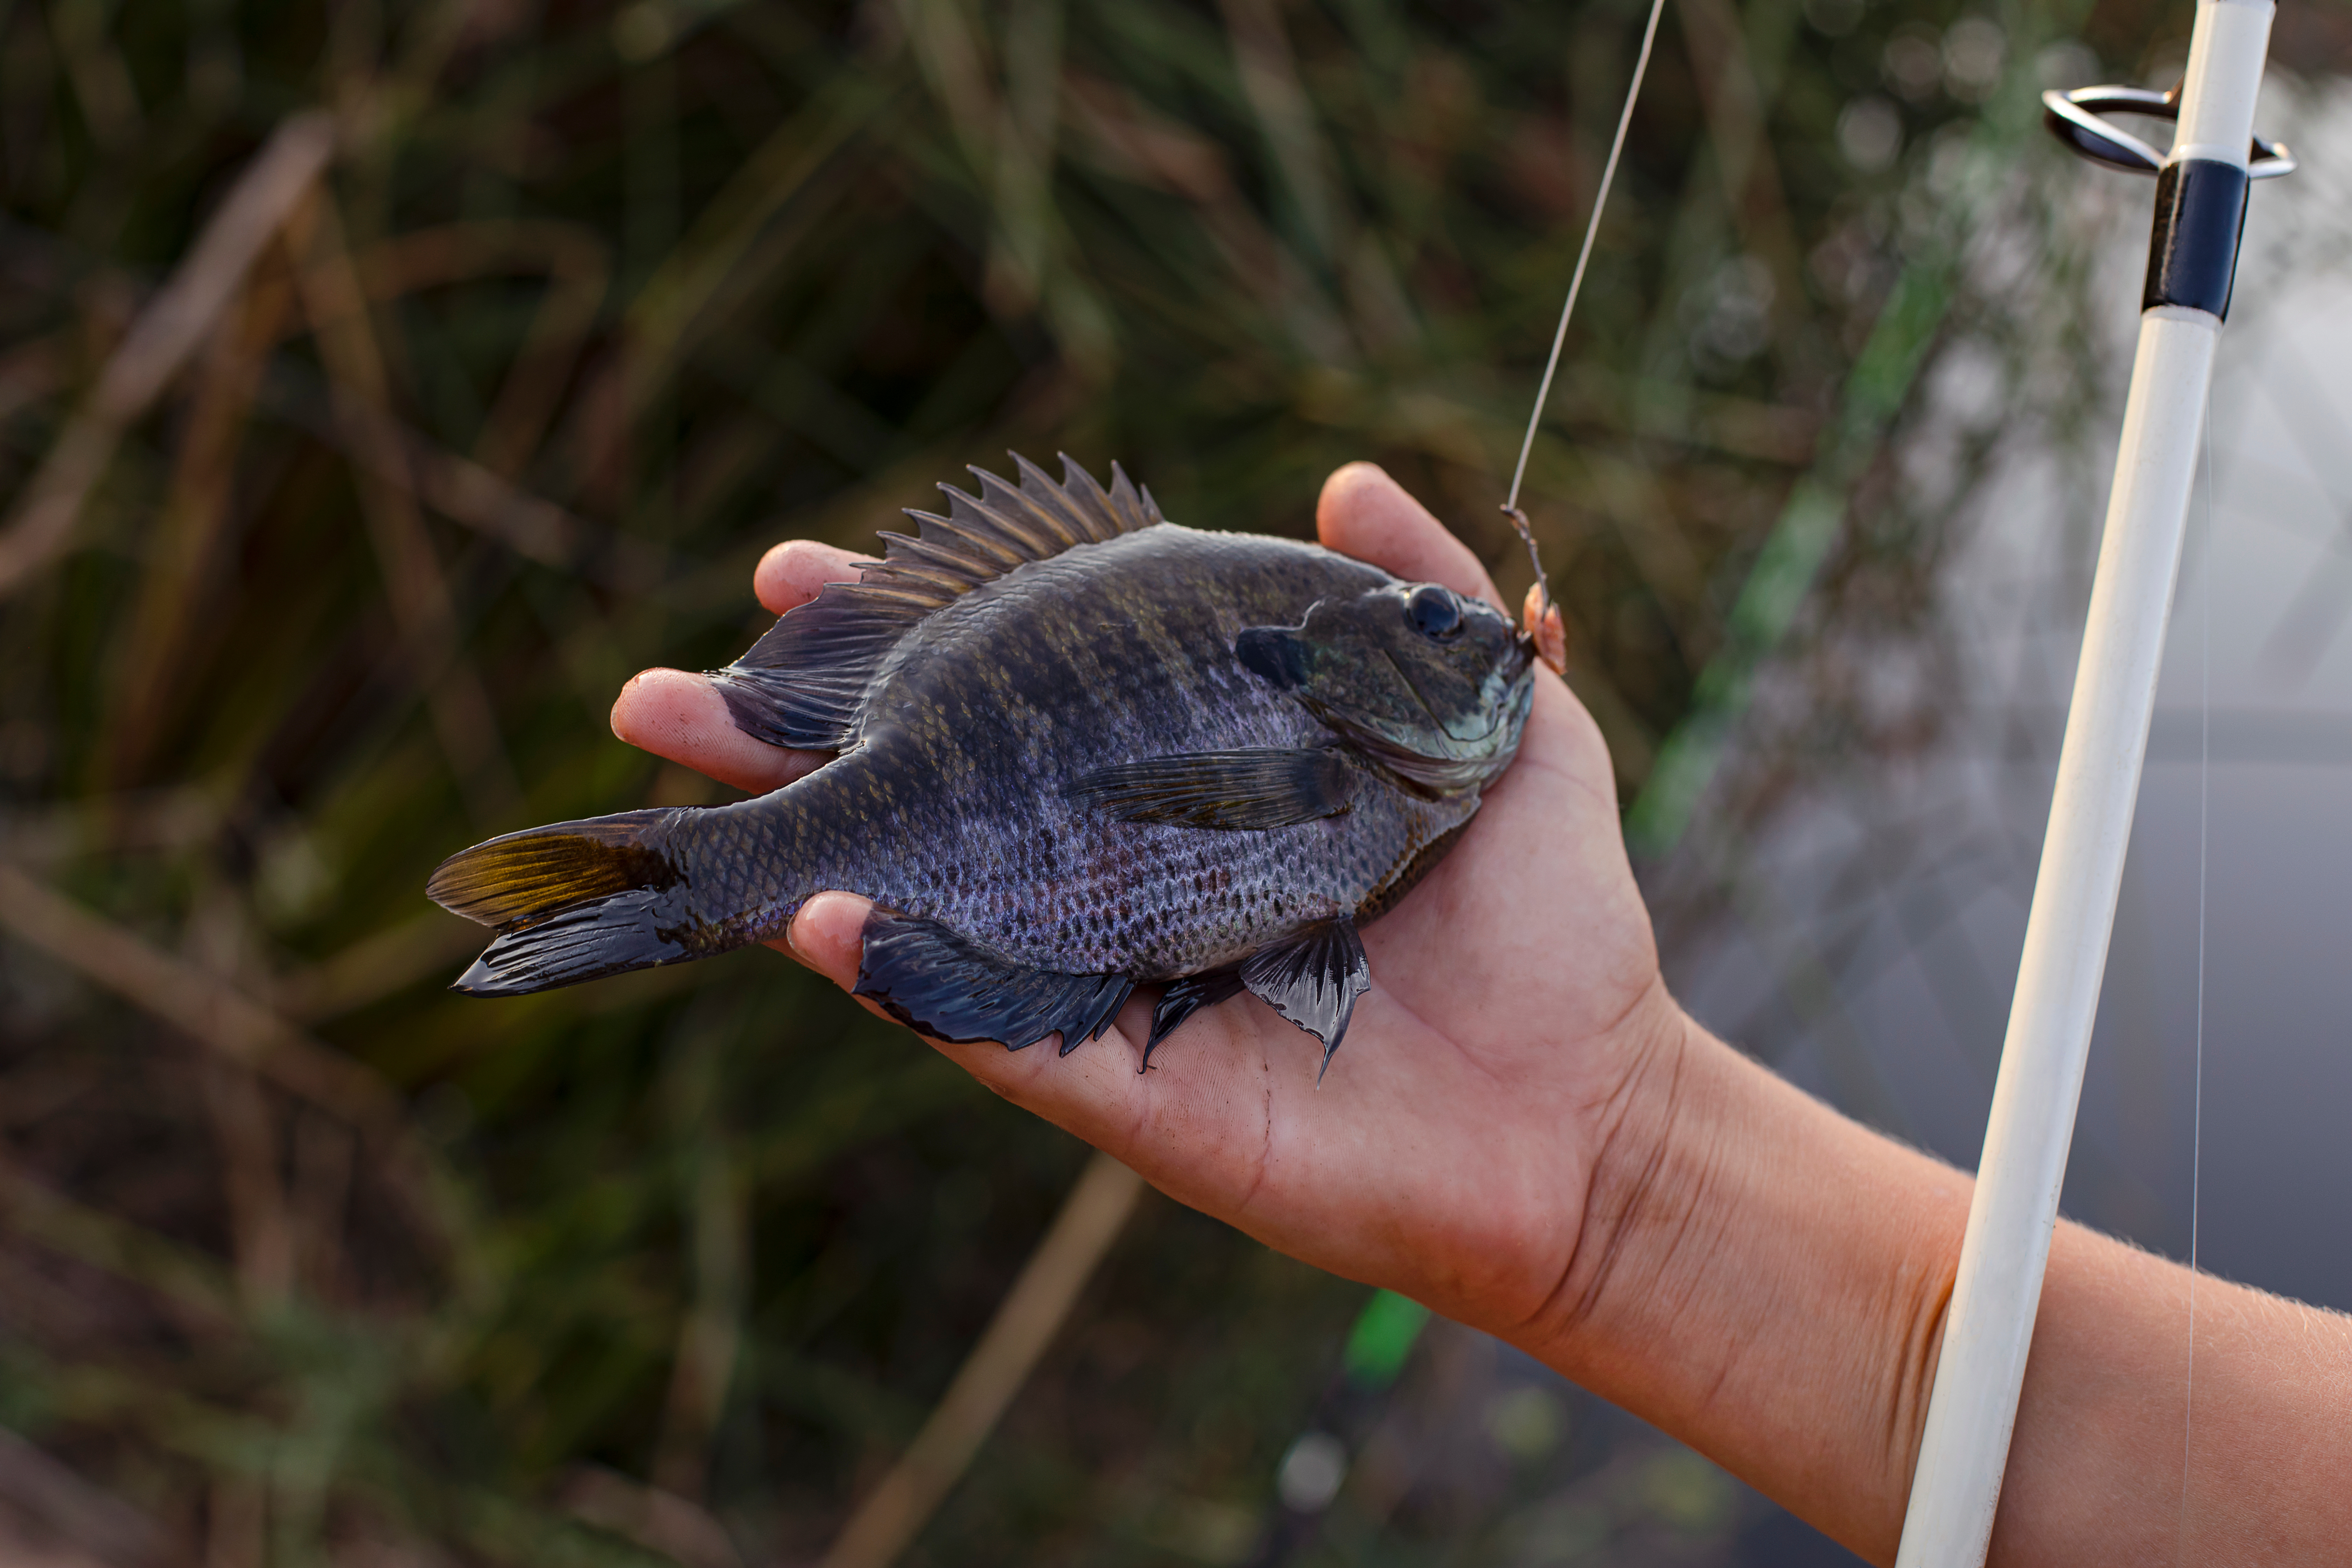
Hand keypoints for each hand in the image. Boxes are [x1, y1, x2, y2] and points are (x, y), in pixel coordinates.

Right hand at [610, 463, 1680, 1343]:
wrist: (1595, 1110)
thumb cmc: (1551, 926)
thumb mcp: (1506, 723)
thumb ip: (1424, 598)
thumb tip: (1338, 473)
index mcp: (1183, 791)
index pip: (1020, 690)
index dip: (909, 630)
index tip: (799, 571)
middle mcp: (1121, 881)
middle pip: (931, 795)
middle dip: (789, 740)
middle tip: (661, 688)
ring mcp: (1110, 987)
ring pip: (922, 909)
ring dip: (796, 846)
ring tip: (685, 773)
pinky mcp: (1129, 1090)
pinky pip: (988, 1026)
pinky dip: (900, 975)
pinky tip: (818, 915)